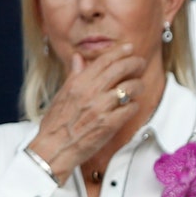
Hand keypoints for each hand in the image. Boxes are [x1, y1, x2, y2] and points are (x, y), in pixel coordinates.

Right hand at [27, 43, 146, 178]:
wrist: (55, 149)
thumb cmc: (56, 124)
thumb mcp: (61, 95)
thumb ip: (74, 76)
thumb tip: (79, 58)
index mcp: (78, 84)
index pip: (103, 61)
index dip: (119, 52)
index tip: (129, 48)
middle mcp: (90, 93)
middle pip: (119, 69)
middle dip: (134, 63)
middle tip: (141, 62)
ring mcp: (101, 108)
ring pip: (129, 88)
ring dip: (137, 85)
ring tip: (139, 86)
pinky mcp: (110, 124)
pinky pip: (130, 109)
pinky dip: (134, 105)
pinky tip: (132, 105)